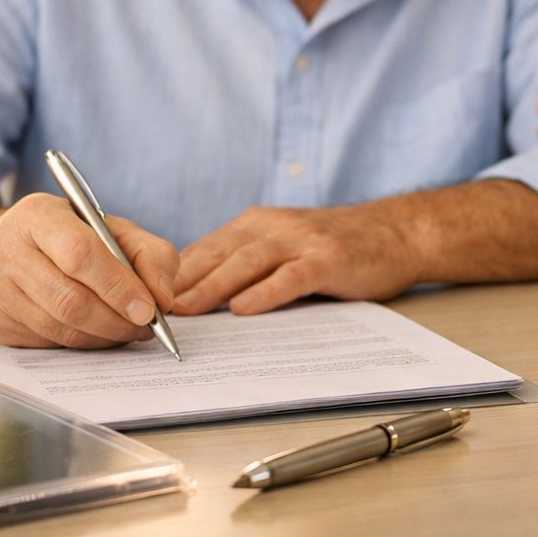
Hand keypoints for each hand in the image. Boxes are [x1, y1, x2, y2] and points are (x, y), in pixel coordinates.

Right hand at [0, 192, 178, 348]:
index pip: (80, 254)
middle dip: (117, 320)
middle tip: (145, 326)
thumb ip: (149, 253)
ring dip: (104, 336)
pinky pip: (48, 344)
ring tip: (128, 330)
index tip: (150, 308)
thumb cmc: (68, 236)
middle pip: (70, 300)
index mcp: (37, 215)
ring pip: (60, 329)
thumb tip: (163, 297)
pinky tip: (99, 333)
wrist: (8, 250)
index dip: (118, 286)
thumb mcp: (111, 228)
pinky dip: (83, 344)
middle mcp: (6, 250)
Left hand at [171, 205, 419, 316]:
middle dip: (180, 282)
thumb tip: (193, 298)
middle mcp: (272, 227)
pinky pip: (290, 276)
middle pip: (216, 254)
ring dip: (211, 287)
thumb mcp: (283, 247)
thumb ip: (245, 266)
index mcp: (254, 226)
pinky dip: (264, 292)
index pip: (203, 250)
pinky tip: (244, 309)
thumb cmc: (333, 248)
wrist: (394, 232)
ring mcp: (300, 241)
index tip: (142, 299)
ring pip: (245, 262)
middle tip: (148, 308)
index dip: (171, 275)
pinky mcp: (327, 259)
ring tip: (184, 310)